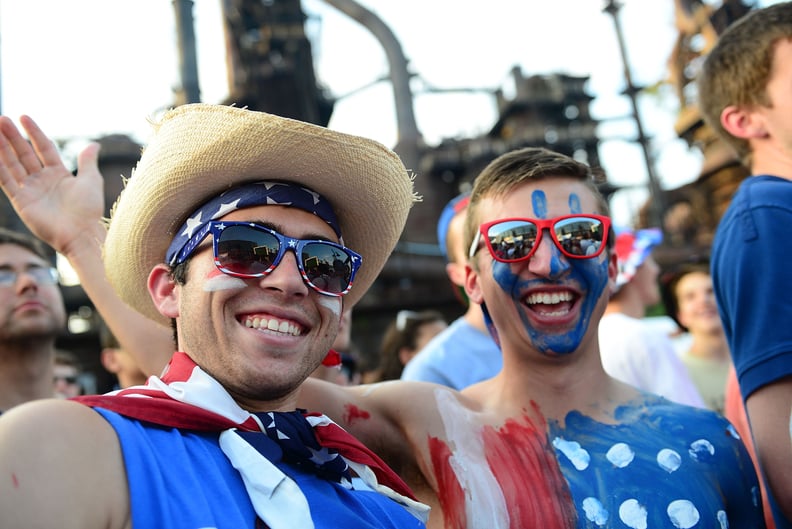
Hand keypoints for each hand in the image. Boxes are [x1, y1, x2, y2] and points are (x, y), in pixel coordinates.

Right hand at [0, 115, 104, 254]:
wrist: (82, 233)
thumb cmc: (90, 209)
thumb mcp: (91, 180)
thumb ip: (87, 161)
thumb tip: (94, 144)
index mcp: (59, 174)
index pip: (44, 148)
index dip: (35, 133)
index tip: (24, 117)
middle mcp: (43, 180)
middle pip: (25, 154)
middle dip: (13, 137)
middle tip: (2, 119)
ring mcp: (31, 190)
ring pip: (13, 164)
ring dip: (2, 148)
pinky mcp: (21, 201)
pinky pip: (7, 181)